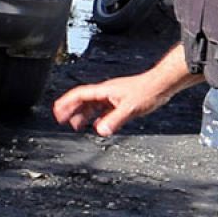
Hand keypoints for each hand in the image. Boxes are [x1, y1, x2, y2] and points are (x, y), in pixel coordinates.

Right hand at [52, 73, 170, 136]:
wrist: (160, 85)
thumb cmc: (146, 91)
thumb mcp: (129, 109)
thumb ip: (114, 120)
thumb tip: (100, 131)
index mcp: (103, 91)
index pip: (79, 95)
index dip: (66, 103)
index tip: (57, 111)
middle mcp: (105, 93)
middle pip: (82, 100)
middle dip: (70, 110)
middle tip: (60, 120)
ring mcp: (112, 97)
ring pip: (92, 106)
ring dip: (82, 115)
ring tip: (75, 125)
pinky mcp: (119, 101)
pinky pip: (102, 110)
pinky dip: (96, 118)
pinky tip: (98, 125)